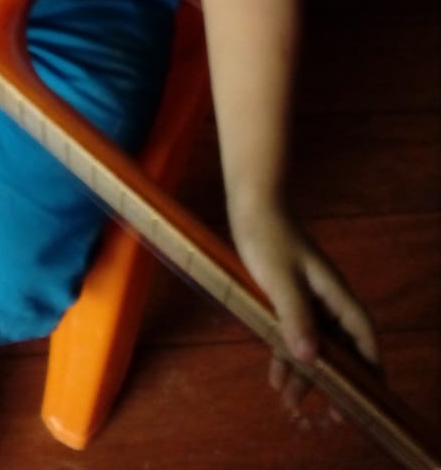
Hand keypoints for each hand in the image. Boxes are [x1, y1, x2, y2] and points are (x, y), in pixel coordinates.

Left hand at [230, 204, 379, 423]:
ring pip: (312, 343)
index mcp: (334, 292)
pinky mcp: (286, 295)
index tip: (369, 396)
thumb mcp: (280, 279)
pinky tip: (274, 376)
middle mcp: (325, 298)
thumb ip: (295, 317)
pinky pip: (292, 331)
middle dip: (335, 379)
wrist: (251, 206)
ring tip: (291, 402)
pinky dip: (285, 353)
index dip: (370, 364)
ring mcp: (306, 297)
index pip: (362, 334)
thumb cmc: (268, 237)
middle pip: (338, 346)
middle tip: (330, 414)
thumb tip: (311, 358)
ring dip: (304, 372)